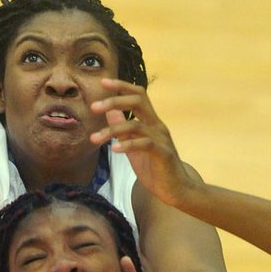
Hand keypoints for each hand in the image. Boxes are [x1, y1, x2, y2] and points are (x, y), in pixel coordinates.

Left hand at [90, 79, 193, 206]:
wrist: (176, 190)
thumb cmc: (155, 168)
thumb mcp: (134, 146)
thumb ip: (123, 129)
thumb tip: (109, 112)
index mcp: (151, 121)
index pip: (138, 95)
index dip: (121, 86)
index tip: (103, 81)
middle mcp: (157, 126)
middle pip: (138, 101)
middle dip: (115, 100)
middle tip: (93, 107)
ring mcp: (161, 139)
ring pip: (136, 125)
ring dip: (112, 130)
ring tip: (94, 138)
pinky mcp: (163, 154)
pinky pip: (145, 144)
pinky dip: (128, 145)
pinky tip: (114, 149)